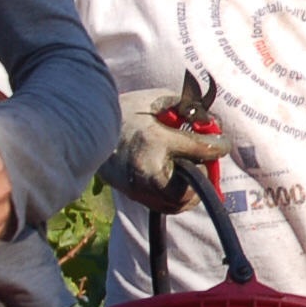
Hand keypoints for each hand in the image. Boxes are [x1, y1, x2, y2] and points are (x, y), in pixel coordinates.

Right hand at [100, 88, 231, 213]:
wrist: (83, 129)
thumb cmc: (125, 111)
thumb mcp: (156, 100)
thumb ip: (185, 106)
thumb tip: (212, 120)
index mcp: (154, 140)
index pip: (201, 148)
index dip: (219, 144)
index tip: (222, 142)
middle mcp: (146, 168)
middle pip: (191, 187)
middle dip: (204, 174)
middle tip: (204, 161)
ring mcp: (139, 187)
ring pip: (181, 201)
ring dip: (193, 188)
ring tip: (191, 169)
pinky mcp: (135, 196)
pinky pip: (168, 206)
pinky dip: (179, 197)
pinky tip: (178, 180)